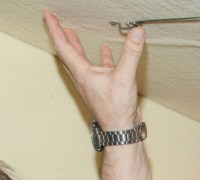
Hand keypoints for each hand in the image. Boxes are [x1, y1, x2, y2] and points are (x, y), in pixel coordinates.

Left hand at [43, 10, 143, 129]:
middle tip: (54, 23)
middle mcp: (83, 77)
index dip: (55, 29)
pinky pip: (96, 69)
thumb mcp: (124, 76)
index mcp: (82, 72)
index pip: (63, 46)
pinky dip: (99, 58)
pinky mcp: (102, 88)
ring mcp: (92, 83)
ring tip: (72, 34)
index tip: (48, 16)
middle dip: (61, 36)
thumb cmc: (116, 109)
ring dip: (75, 47)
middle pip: (67, 53)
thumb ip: (131, 53)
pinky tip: (104, 52)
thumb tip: (136, 32)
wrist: (121, 129)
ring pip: (79, 61)